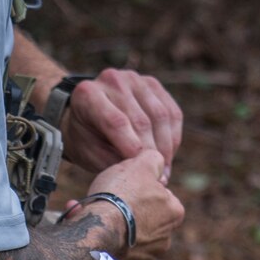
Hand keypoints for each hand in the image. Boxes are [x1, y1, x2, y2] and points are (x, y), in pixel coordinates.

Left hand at [63, 68, 182, 172]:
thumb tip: (141, 171)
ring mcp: (134, 79)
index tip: (141, 170)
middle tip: (157, 180)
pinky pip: (172, 113)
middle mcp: (112, 80)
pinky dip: (173, 137)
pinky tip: (169, 155)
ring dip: (166, 148)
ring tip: (164, 171)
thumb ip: (111, 160)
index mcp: (88, 95)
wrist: (85, 115)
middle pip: (141, 120)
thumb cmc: (86, 139)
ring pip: (161, 116)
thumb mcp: (88, 152)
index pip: (116, 121)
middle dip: (152, 152)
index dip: (131, 147)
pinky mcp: (153, 84)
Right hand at [82, 151, 182, 259]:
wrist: (98, 231)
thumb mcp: (141, 164)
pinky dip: (95, 235)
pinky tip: (78, 221)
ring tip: (83, 208)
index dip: (138, 185)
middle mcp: (164, 239)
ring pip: (121, 231)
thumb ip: (154, 159)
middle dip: (118, 204)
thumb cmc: (121, 196)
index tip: (122, 182)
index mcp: (174, 213)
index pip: (159, 194)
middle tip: (100, 195)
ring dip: (104, 219)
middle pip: (139, 214)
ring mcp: (143, 256)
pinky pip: (107, 247)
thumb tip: (155, 161)